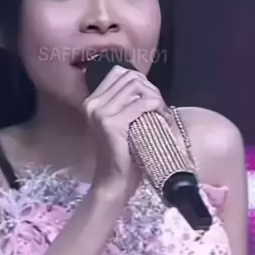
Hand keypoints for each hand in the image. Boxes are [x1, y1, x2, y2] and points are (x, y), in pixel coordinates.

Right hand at [83, 65, 172, 205]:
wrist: (114, 181)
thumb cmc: (123, 153)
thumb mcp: (121, 121)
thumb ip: (126, 101)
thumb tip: (144, 84)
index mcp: (92, 100)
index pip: (119, 73)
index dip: (140, 81)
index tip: (151, 98)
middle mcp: (92, 103)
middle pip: (130, 78)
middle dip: (150, 88)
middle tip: (160, 106)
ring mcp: (100, 113)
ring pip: (136, 87)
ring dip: (155, 97)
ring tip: (162, 112)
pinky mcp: (111, 123)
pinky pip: (140, 104)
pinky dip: (155, 107)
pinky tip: (161, 117)